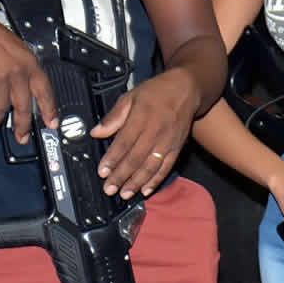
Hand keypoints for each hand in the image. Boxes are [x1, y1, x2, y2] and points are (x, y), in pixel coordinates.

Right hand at [0, 4, 56, 143]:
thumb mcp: (17, 47)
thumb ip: (24, 68)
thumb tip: (28, 88)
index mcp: (29, 63)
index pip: (45, 91)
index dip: (50, 109)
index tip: (52, 123)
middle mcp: (16, 73)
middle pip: (23, 107)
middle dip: (22, 126)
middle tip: (21, 137)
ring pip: (0, 109)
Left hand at [90, 67, 200, 199]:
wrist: (187, 88)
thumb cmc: (156, 92)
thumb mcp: (131, 96)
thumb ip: (114, 116)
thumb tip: (96, 132)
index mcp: (141, 118)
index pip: (124, 142)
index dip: (112, 159)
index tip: (102, 172)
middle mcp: (155, 131)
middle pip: (136, 158)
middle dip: (121, 176)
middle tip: (109, 189)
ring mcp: (167, 141)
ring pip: (150, 166)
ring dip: (137, 182)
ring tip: (125, 193)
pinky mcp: (177, 147)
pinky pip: (166, 167)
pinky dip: (156, 180)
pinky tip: (146, 190)